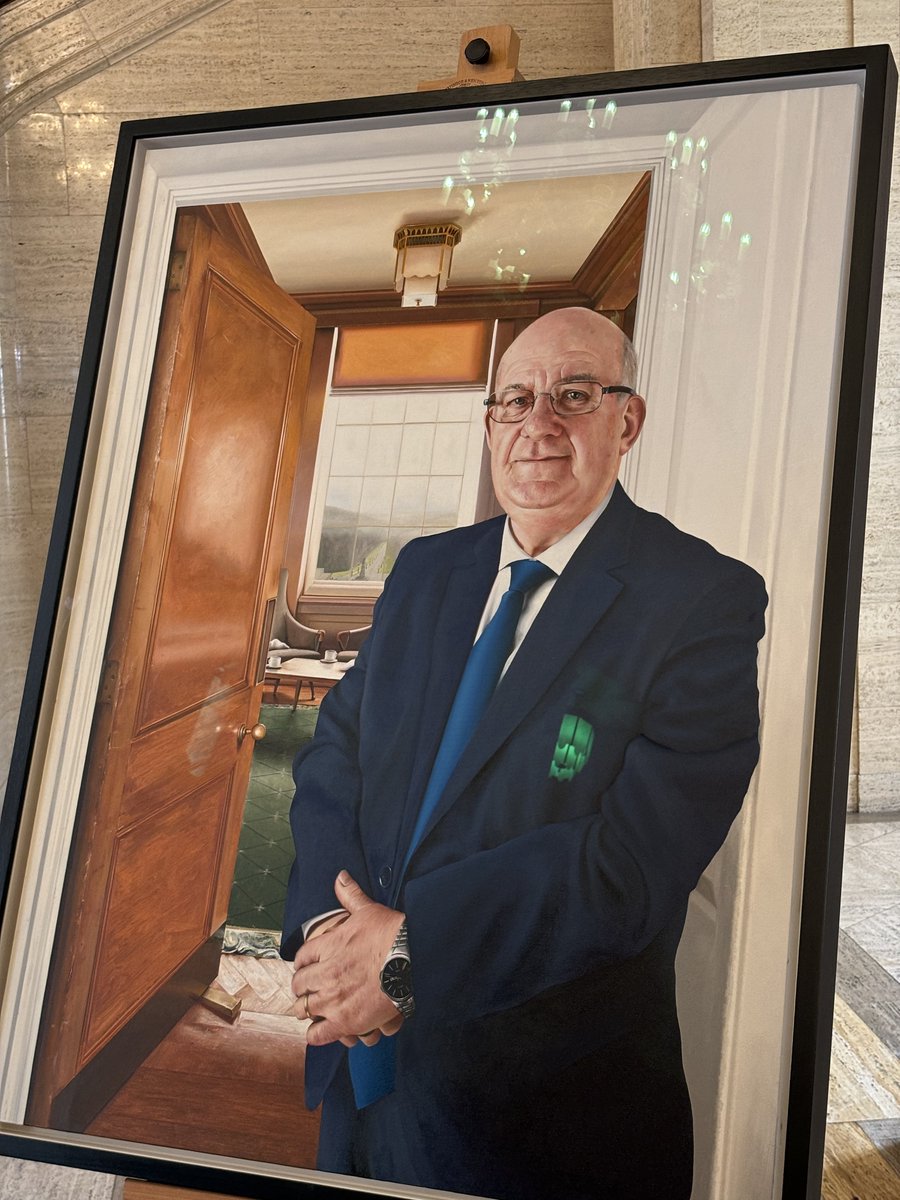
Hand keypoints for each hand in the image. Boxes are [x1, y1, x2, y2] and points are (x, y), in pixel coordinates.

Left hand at [292, 871, 405, 1047]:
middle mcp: (325, 973)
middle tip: (308, 991)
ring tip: (314, 1011)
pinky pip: (317, 1034)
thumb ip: (351, 895)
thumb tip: (340, 877)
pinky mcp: (345, 1021)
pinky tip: (321, 1031)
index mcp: (327, 946)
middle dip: (302, 989)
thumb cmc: (392, 934)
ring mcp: (333, 998)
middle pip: (299, 985)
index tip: (307, 968)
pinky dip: (316, 1034)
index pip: (302, 957)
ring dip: (308, 1010)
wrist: (411, 960)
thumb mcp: (369, 910)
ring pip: (304, 1009)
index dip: (303, 964)